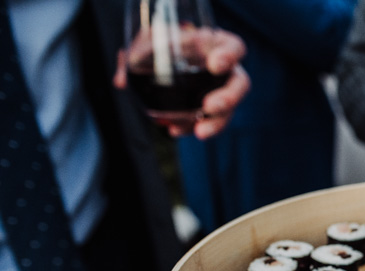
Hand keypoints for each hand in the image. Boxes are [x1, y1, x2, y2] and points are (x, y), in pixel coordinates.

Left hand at [114, 29, 249, 139]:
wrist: (167, 56)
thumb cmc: (165, 42)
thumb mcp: (149, 41)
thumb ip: (135, 56)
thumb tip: (120, 81)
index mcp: (216, 45)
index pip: (234, 47)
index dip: (229, 55)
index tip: (214, 65)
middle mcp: (225, 71)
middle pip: (240, 84)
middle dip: (228, 98)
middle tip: (209, 106)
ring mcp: (221, 92)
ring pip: (229, 109)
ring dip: (215, 122)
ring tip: (199, 131)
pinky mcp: (211, 110)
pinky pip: (209, 122)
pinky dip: (192, 127)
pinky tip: (176, 130)